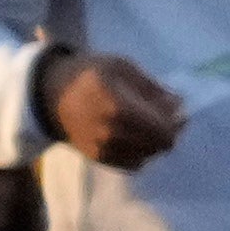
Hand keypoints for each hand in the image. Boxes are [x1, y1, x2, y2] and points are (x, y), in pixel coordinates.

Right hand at [41, 51, 187, 169]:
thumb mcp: (123, 67)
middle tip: (168, 115)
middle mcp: (111, 132)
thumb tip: (178, 106)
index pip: (162, 129)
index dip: (176, 120)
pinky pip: (134, 163)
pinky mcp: (99, 159)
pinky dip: (142, 151)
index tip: (175, 107)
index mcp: (117, 106)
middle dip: (169, 130)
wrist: (51, 94)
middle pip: (159, 144)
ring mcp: (103, 149)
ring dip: (156, 141)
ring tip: (150, 122)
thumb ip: (152, 87)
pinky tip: (136, 134)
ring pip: (149, 155)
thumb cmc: (90, 74)